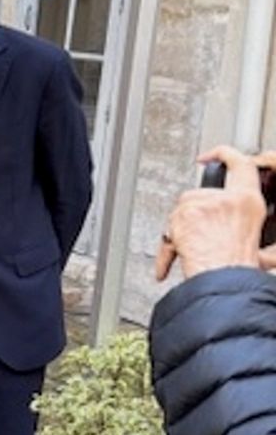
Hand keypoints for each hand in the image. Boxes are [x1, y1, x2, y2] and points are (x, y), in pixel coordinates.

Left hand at [156, 145, 269, 281]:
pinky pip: (168, 229)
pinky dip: (168, 248)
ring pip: (182, 211)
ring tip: (193, 251)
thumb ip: (258, 242)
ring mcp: (206, 204)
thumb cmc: (236, 269)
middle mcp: (229, 198)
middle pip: (199, 195)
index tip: (209, 156)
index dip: (224, 154)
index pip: (241, 165)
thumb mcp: (260, 250)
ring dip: (181, 232)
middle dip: (193, 216)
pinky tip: (174, 258)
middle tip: (198, 238)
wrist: (224, 280)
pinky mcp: (186, 213)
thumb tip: (270, 256)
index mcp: (250, 202)